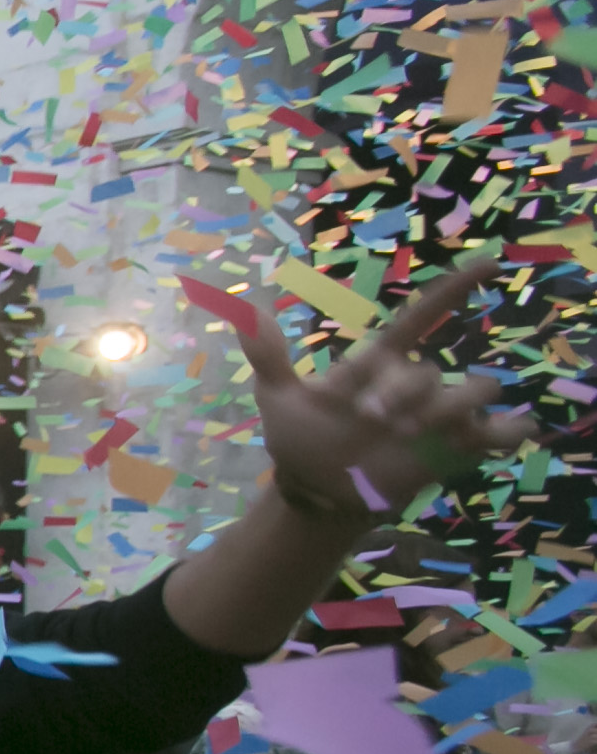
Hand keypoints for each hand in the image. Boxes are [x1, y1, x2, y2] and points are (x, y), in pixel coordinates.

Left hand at [237, 256, 535, 517]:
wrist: (316, 491)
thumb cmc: (302, 438)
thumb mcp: (279, 399)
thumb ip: (268, 356)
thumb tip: (245, 311)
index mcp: (381, 363)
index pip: (423, 315)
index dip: (455, 287)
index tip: (489, 261)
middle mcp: (416, 383)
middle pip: (427, 371)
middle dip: (400, 392)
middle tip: (369, 418)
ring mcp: (441, 415)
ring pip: (473, 392)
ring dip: (449, 408)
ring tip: (411, 433)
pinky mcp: (457, 449)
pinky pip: (500, 432)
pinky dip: (508, 431)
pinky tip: (503, 434)